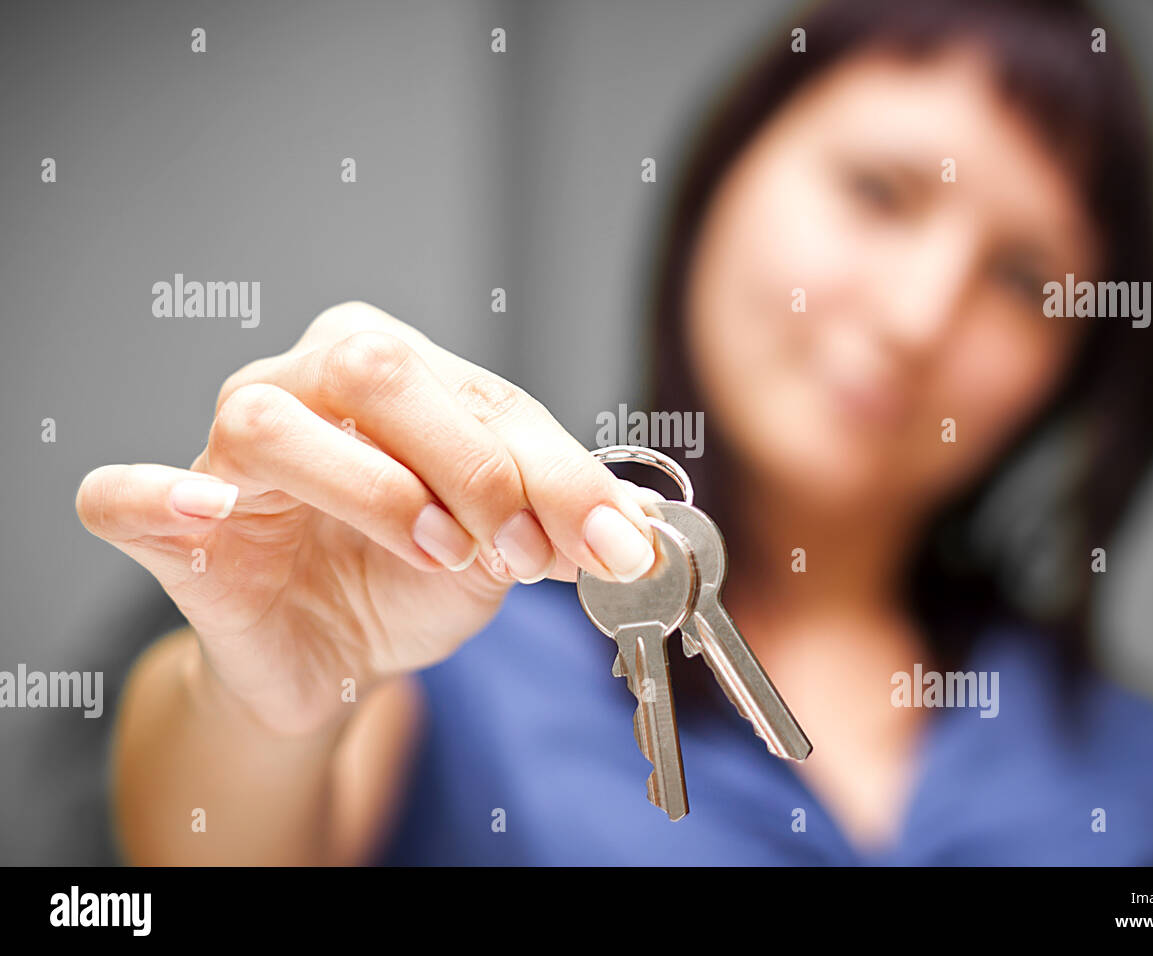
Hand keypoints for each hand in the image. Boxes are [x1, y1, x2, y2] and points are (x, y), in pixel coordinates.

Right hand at [77, 301, 658, 734]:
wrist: (338, 653)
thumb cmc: (413, 578)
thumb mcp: (503, 546)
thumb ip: (556, 519)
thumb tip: (636, 530)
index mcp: (395, 367)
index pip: (480, 391)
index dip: (556, 469)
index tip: (612, 542)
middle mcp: (304, 382)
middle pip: (379, 372)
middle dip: (471, 466)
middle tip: (516, 548)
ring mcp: (224, 451)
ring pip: (270, 424)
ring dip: (370, 490)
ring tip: (437, 552)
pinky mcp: (169, 527)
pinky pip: (127, 497)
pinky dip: (158, 499)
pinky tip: (210, 514)